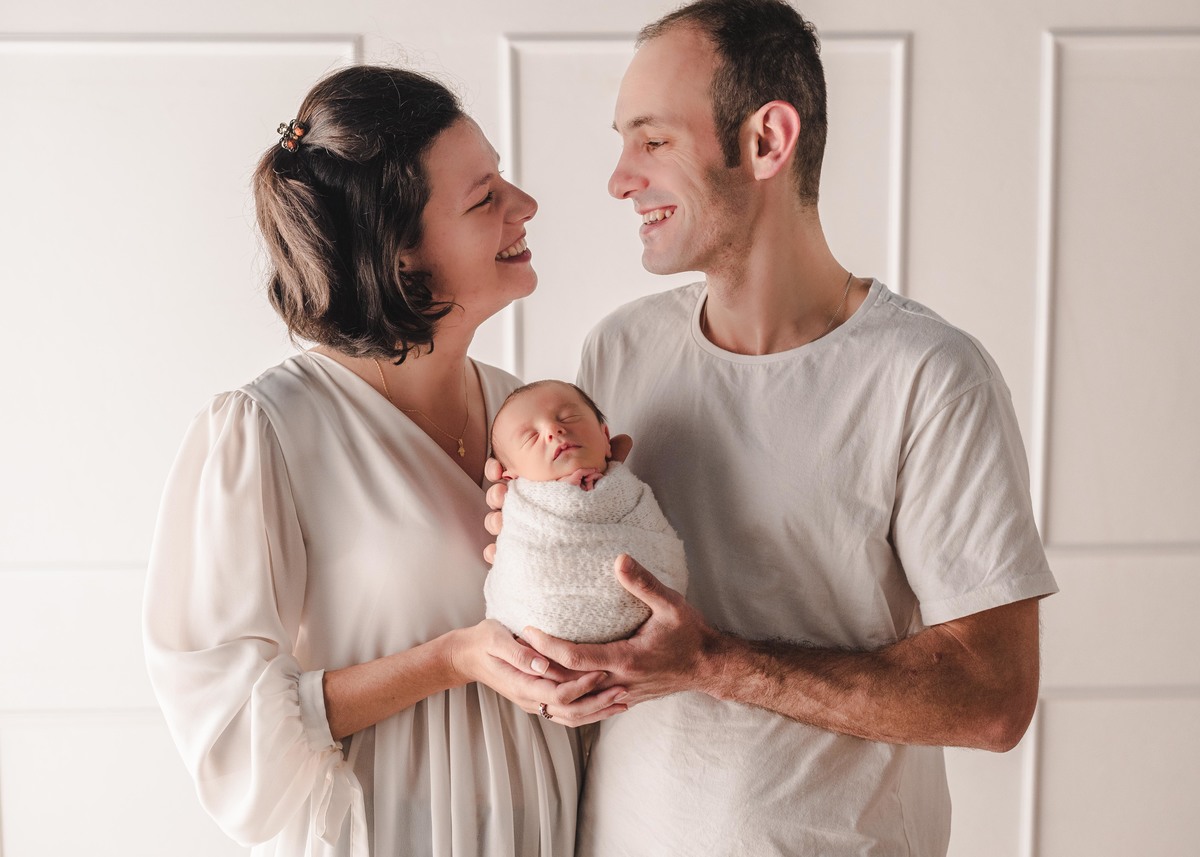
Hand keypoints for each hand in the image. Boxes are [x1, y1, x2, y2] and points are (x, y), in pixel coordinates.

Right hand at [450, 619, 627, 726]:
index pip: (559, 695)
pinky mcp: (540, 700)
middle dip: (599, 704)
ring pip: (572, 718)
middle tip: (625, 690)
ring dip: (599, 711)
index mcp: (522, 686)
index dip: (583, 687)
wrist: (468, 656)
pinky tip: (606, 702)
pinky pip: (568, 713)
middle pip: (571, 713)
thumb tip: (543, 663)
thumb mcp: (495, 639)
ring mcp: (535, 703)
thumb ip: (518, 652)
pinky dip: (590, 711)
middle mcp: (531, 700)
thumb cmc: (483, 642)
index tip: (603, 672)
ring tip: (624, 700)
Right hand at [482, 434, 632, 562]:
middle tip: (504, 494)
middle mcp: (524, 505)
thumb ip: (611, 460)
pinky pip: (500, 553)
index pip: (508, 471)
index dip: (496, 467)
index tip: (498, 468)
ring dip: (494, 521)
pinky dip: (494, 553)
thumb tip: (625, 438)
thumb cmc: (594, 505)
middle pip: (499, 497)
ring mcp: (520, 529)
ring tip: (502, 522)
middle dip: (497, 494)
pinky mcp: (520, 552)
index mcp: (536, 484)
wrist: (597, 547)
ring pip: (496, 523)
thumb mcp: (602, 481)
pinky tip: (496, 552)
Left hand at [521, 555, 718, 706]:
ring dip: (552, 683)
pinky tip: (557, 681)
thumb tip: (619, 559)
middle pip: (567, 682)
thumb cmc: (691, 635)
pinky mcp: (625, 699)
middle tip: (516, 648)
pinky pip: (590, 701)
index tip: (527, 630)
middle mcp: (619, 682)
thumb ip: (643, 584)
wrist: (711, 667)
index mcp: (625, 660)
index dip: (547, 645)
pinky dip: (570, 693)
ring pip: (576, 698)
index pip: (574, 658)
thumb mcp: (671, 604)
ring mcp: (622, 694)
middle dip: (540, 667)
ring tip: (528, 664)